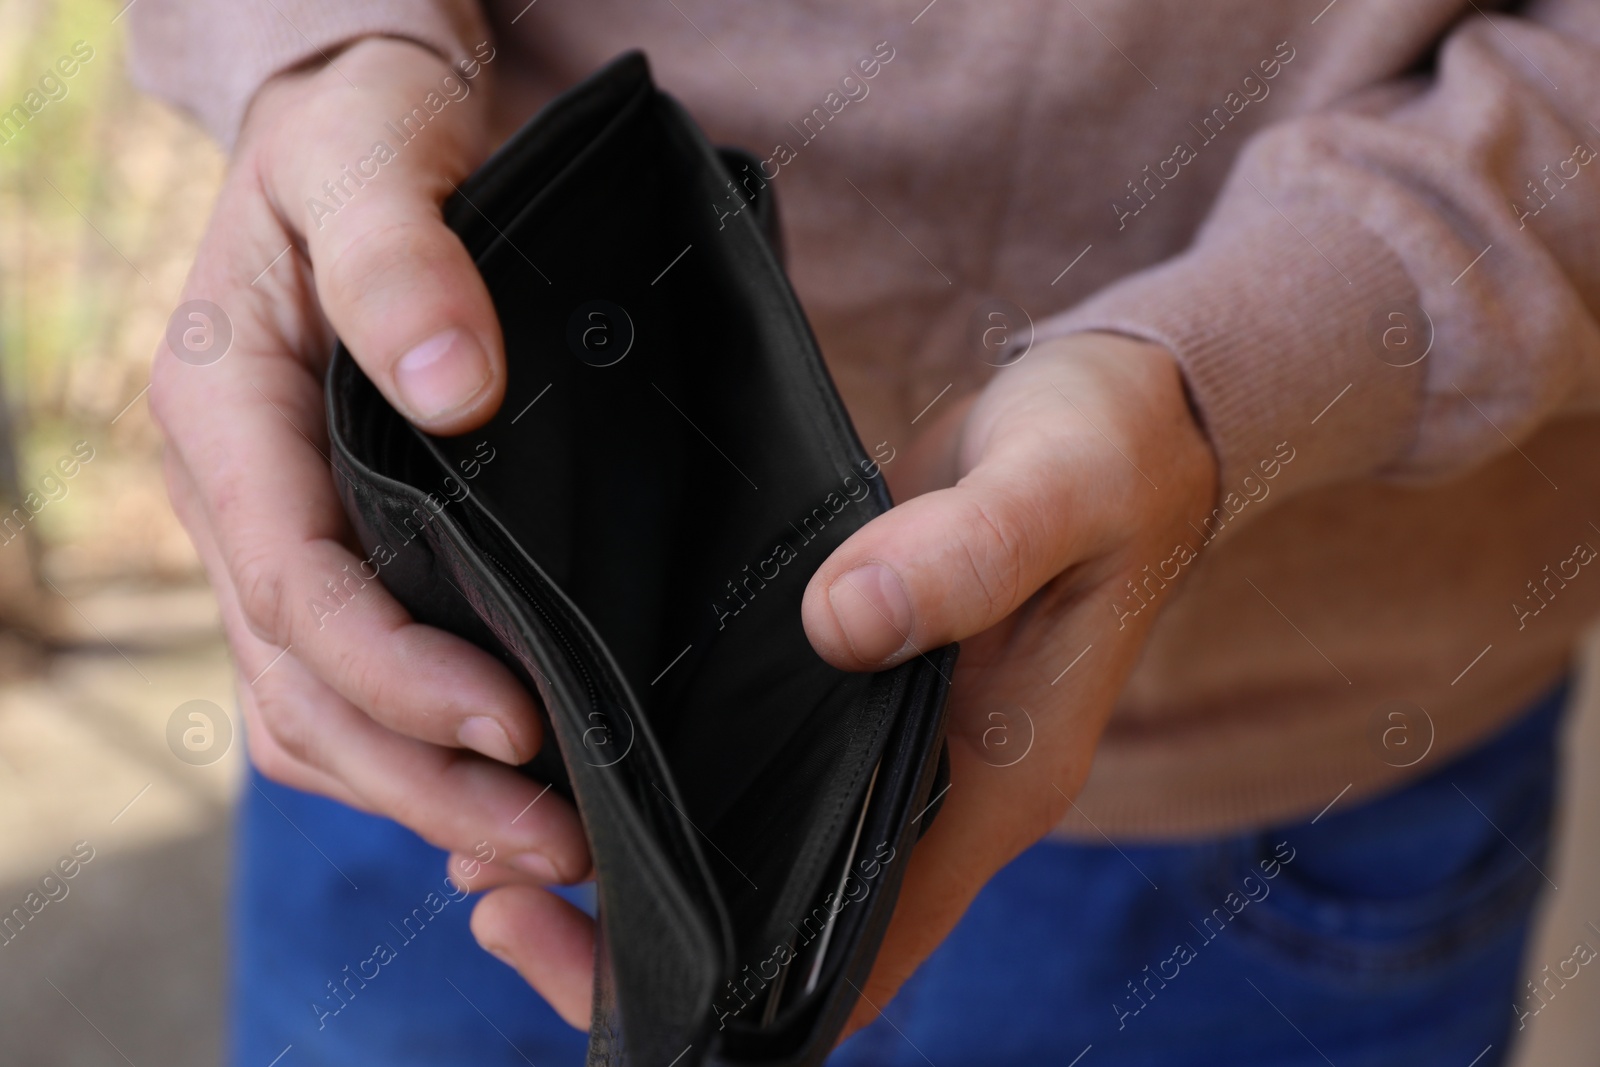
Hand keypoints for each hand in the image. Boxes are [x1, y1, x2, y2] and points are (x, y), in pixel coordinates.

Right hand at [152, 39, 589, 888]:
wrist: (364, 134)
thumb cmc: (368, 135)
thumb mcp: (373, 158)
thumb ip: (400, 262)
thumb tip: (451, 388)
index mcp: (226, 416)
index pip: (295, 588)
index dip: (398, 679)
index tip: (517, 728)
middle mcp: (239, 496)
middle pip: (303, 688)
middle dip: (422, 778)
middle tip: (558, 837)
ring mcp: (279, 532)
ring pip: (313, 712)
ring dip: (419, 791)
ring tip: (550, 840)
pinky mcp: (335, 548)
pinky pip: (346, 684)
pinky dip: (413, 755)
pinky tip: (502, 788)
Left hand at [469, 332, 1219, 1032]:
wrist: (1125, 419)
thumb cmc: (1106, 457)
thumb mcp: (1052, 490)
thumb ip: (964, 556)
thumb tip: (840, 623)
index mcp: (988, 792)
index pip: (856, 959)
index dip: (730, 995)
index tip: (589, 944)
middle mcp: (928, 794)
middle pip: (776, 928)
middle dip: (640, 935)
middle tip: (494, 887)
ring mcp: (883, 745)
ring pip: (748, 851)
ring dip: (631, 856)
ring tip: (487, 825)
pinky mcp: (845, 681)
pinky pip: (743, 762)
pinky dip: (655, 773)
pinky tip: (563, 736)